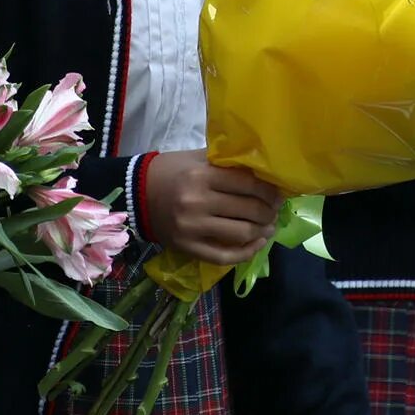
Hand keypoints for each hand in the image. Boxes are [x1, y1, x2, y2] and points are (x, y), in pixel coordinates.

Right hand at [145, 149, 281, 265]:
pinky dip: (246, 253)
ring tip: (269, 226)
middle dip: (269, 211)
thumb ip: (228, 164)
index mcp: (202, 176)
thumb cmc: (172, 171)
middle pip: (248, 210)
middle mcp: (198, 202)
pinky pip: (223, 256)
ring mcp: (192, 228)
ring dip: (262, 231)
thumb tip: (264, 173)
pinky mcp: (187, 247)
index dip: (269, 191)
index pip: (248, 185)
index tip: (277, 193)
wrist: (137, 194)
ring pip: (241, 233)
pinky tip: (257, 244)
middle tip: (275, 210)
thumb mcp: (199, 158)